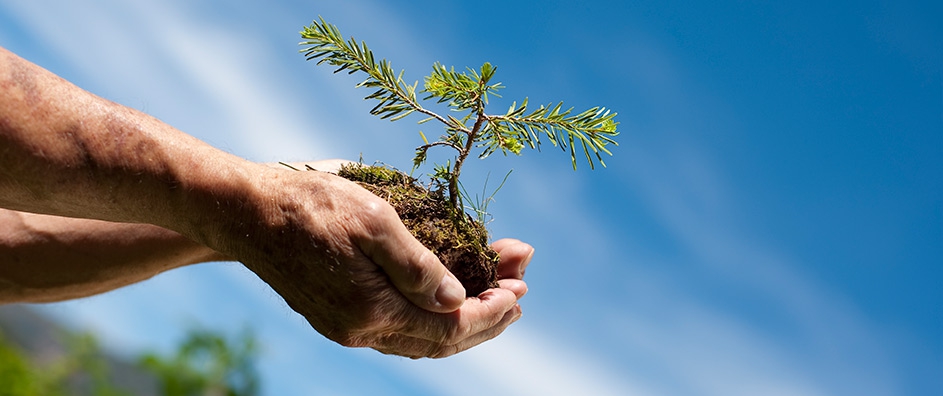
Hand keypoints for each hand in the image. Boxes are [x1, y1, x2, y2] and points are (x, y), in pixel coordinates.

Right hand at [229, 160, 531, 357]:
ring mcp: (345, 326)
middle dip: (486, 318)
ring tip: (496, 296)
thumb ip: (419, 265)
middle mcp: (359, 330)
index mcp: (371, 310)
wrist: (245, 212)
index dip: (491, 312)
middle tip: (521, 293)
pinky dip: (431, 316)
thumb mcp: (373, 220)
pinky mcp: (336, 315)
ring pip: (419, 339)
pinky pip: (398, 328)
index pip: (450, 328)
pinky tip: (446, 297)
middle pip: (439, 342)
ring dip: (461, 319)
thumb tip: (456, 299)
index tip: (522, 288)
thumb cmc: (310, 204)